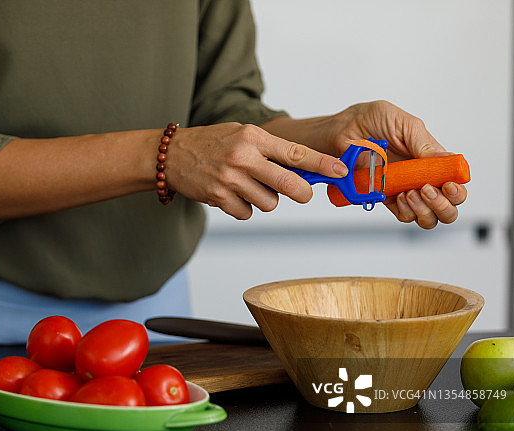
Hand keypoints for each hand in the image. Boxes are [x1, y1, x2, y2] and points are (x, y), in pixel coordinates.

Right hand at [166, 122, 348, 219]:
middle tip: (303, 193)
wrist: (172, 155)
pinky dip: (245, 208)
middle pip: (287, 184)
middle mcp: (243, 158)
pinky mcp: (219, 197)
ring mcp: (230, 179)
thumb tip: (304, 169)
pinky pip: (247, 213)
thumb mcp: (243, 134)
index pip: (296, 153)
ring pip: (269, 203)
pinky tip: (233, 195)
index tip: (341, 169)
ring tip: (251, 187)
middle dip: (302, 192)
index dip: (322, 164)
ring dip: (266, 200)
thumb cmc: (213, 142)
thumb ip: (270, 149)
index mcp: (253, 137)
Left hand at [327, 100, 467, 228]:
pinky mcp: (386, 198)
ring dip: (425, 210)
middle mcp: (420, 177)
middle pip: (447, 206)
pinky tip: (400, 196)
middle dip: (444, 205)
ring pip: (427, 216)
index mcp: (430, 159)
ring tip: (412, 193)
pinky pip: (404, 215)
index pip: (455, 182)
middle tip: (427, 190)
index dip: (457, 190)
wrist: (343, 129)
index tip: (447, 185)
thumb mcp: (403, 124)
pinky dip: (406, 211)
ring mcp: (404, 189)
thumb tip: (447, 159)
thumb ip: (424, 143)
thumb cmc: (372, 120)